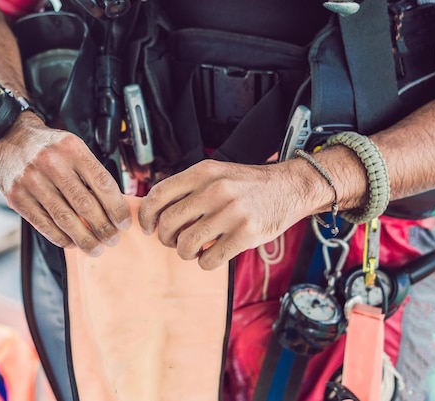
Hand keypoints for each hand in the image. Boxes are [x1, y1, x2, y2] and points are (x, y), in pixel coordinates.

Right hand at [0, 113, 131, 255]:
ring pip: (64, 218)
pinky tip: (71, 243)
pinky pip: (43, 224)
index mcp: (72, 148)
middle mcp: (51, 163)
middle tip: (112, 239)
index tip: (124, 223)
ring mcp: (31, 180)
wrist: (11, 137)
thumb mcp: (75, 148)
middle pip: (85, 204)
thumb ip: (92, 173)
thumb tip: (114, 208)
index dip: (117, 208)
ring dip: (83, 238)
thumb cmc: (50, 147)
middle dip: (103, 227)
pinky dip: (60, 237)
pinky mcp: (16, 196)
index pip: (102, 183)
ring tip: (95, 248)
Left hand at [138, 159, 310, 269]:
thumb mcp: (215, 173)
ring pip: (186, 245)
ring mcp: (231, 213)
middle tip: (173, 240)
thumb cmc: (246, 185)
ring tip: (194, 249)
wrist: (289, 188)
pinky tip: (211, 254)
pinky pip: (209, 260)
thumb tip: (153, 212)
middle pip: (168, 223)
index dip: (145, 215)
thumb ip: (187, 187)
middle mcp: (215, 190)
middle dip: (165, 238)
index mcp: (203, 172)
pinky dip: (204, 262)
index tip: (147, 227)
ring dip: (184, 252)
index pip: (158, 194)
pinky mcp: (246, 235)